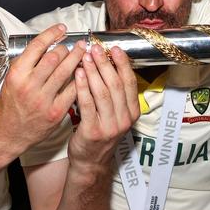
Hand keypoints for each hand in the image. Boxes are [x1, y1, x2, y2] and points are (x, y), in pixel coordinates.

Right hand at [0, 24, 85, 154]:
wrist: (9, 134)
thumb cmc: (10, 106)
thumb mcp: (11, 80)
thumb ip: (26, 64)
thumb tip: (46, 44)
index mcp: (17, 75)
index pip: (37, 46)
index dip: (51, 34)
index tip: (61, 29)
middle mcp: (29, 86)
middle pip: (54, 57)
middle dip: (67, 47)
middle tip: (75, 44)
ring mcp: (43, 100)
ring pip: (66, 72)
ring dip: (77, 59)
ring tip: (83, 52)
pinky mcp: (56, 112)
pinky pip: (72, 91)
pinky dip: (80, 80)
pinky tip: (84, 73)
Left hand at [67, 44, 139, 173]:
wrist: (90, 162)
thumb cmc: (100, 132)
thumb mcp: (115, 114)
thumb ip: (115, 94)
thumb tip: (108, 64)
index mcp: (132, 112)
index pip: (130, 83)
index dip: (122, 64)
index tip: (114, 48)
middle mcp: (124, 119)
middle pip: (116, 85)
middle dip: (105, 64)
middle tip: (96, 48)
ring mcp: (110, 126)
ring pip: (103, 93)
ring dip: (93, 72)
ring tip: (85, 57)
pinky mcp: (93, 131)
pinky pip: (87, 104)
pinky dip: (82, 87)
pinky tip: (77, 75)